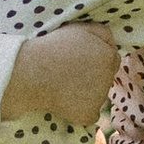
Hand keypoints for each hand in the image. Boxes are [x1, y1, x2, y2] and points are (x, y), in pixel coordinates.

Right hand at [1, 23, 117, 131]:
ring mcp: (100, 98)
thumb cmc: (52, 47)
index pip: (112, 60)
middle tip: (69, 73)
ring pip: (97, 96)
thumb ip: (101, 32)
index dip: (96, 60)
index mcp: (108, 57)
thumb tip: (111, 43)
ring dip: (86, 93)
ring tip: (63, 85)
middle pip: (105, 79)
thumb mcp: (79, 29)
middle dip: (93, 76)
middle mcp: (109, 78)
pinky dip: (79, 111)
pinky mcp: (88, 114)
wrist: (31, 72)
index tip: (79, 61)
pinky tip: (64, 102)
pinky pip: (89, 114)